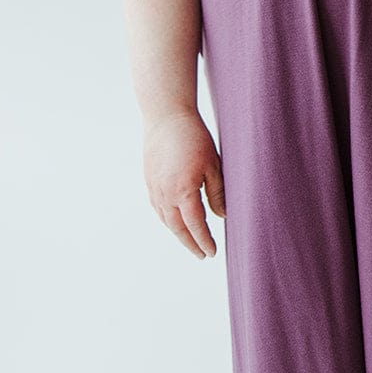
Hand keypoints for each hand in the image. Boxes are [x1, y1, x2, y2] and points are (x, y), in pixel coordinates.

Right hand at [143, 108, 225, 259]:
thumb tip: (222, 216)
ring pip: (165, 219)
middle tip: (201, 255)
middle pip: (177, 227)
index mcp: (183, 191)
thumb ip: (217, 193)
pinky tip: (175, 221)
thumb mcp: (213, 165)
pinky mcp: (149, 180)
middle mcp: (165, 193)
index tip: (212, 252)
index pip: (195, 225)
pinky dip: (167, 219)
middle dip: (190, 243)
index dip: (204, 241)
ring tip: (190, 242)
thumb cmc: (194, 138)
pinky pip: (157, 208)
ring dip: (178, 233)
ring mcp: (154, 188)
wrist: (166, 117)